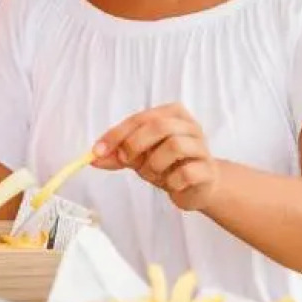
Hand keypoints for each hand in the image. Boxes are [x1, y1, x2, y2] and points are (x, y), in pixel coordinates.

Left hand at [91, 104, 219, 211]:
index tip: (98, 151)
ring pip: (175, 146)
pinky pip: (186, 172)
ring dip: (154, 164)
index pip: (141, 118)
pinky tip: (171, 184)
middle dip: (136, 144)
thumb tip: (93, 157)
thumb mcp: (139, 157)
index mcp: (173, 114)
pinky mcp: (208, 170)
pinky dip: (171, 181)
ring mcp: (202, 147)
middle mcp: (190, 126)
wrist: (198, 187)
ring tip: (153, 174)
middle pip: (160, 126)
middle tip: (127, 161)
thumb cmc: (168, 165)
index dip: (117, 134)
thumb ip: (118, 154)